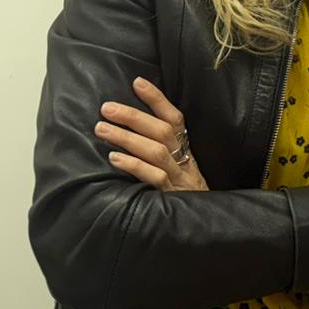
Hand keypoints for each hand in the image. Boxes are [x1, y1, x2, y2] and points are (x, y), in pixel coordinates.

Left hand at [96, 77, 209, 191]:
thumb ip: (161, 151)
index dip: (157, 100)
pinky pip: (154, 178)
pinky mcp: (171, 198)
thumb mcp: (179, 170)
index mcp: (187, 151)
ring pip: (156, 151)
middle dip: (134, 116)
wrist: (207, 226)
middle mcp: (185, 162)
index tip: (137, 82)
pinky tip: (115, 158)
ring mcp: (179, 179)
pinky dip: (134, 166)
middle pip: (163, 132)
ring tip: (102, 129)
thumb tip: (128, 129)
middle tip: (107, 108)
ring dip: (127, 137)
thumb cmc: (184, 196)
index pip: (175, 119)